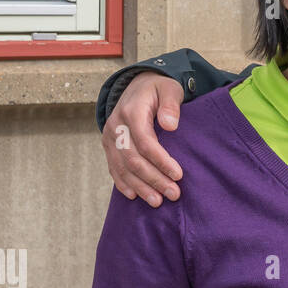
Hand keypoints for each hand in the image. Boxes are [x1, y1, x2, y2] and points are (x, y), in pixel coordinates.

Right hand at [101, 72, 186, 205]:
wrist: (137, 85)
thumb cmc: (158, 89)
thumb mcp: (169, 88)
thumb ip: (171, 105)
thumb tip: (170, 125)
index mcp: (132, 112)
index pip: (146, 142)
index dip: (161, 160)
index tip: (178, 175)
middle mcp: (117, 126)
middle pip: (133, 159)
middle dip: (154, 179)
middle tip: (173, 194)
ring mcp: (110, 137)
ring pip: (122, 167)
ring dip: (140, 186)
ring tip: (157, 201)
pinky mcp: (109, 145)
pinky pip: (113, 167)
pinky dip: (123, 183)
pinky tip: (134, 195)